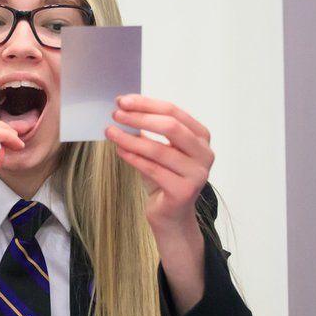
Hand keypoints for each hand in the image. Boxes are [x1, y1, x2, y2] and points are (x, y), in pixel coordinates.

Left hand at [105, 94, 213, 232]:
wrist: (171, 214)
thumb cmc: (164, 177)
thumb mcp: (158, 148)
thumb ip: (148, 128)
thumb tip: (124, 107)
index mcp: (201, 136)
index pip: (173, 112)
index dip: (146, 104)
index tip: (123, 100)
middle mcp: (204, 153)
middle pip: (171, 127)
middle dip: (140, 117)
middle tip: (116, 114)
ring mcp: (197, 174)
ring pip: (159, 150)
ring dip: (130, 138)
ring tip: (111, 132)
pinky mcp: (184, 191)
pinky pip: (153, 170)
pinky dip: (133, 158)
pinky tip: (119, 150)